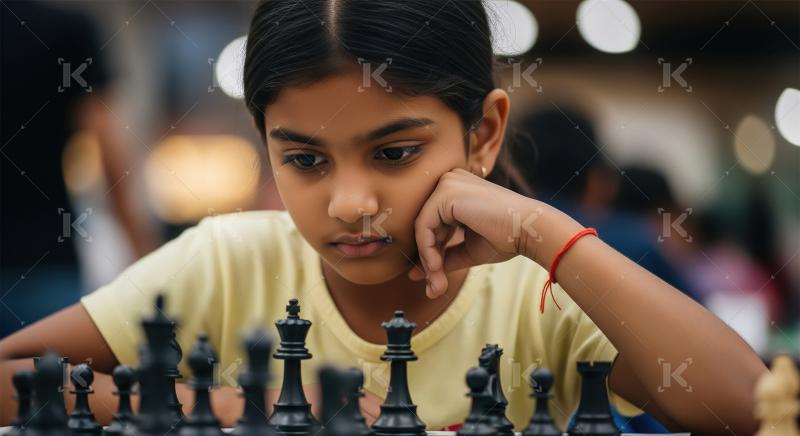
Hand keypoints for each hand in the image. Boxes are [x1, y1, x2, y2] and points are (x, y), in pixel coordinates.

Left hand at [409, 168, 547, 297]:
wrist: (530, 230)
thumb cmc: (505, 238)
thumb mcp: (467, 249)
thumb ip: (442, 257)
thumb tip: (414, 275)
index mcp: (455, 189)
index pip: (431, 223)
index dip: (430, 252)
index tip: (433, 279)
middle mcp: (449, 180)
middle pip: (424, 225)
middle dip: (428, 258)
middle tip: (434, 285)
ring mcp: (447, 183)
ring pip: (421, 227)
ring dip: (427, 258)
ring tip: (437, 281)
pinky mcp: (446, 192)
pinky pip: (423, 226)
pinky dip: (427, 250)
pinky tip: (437, 267)